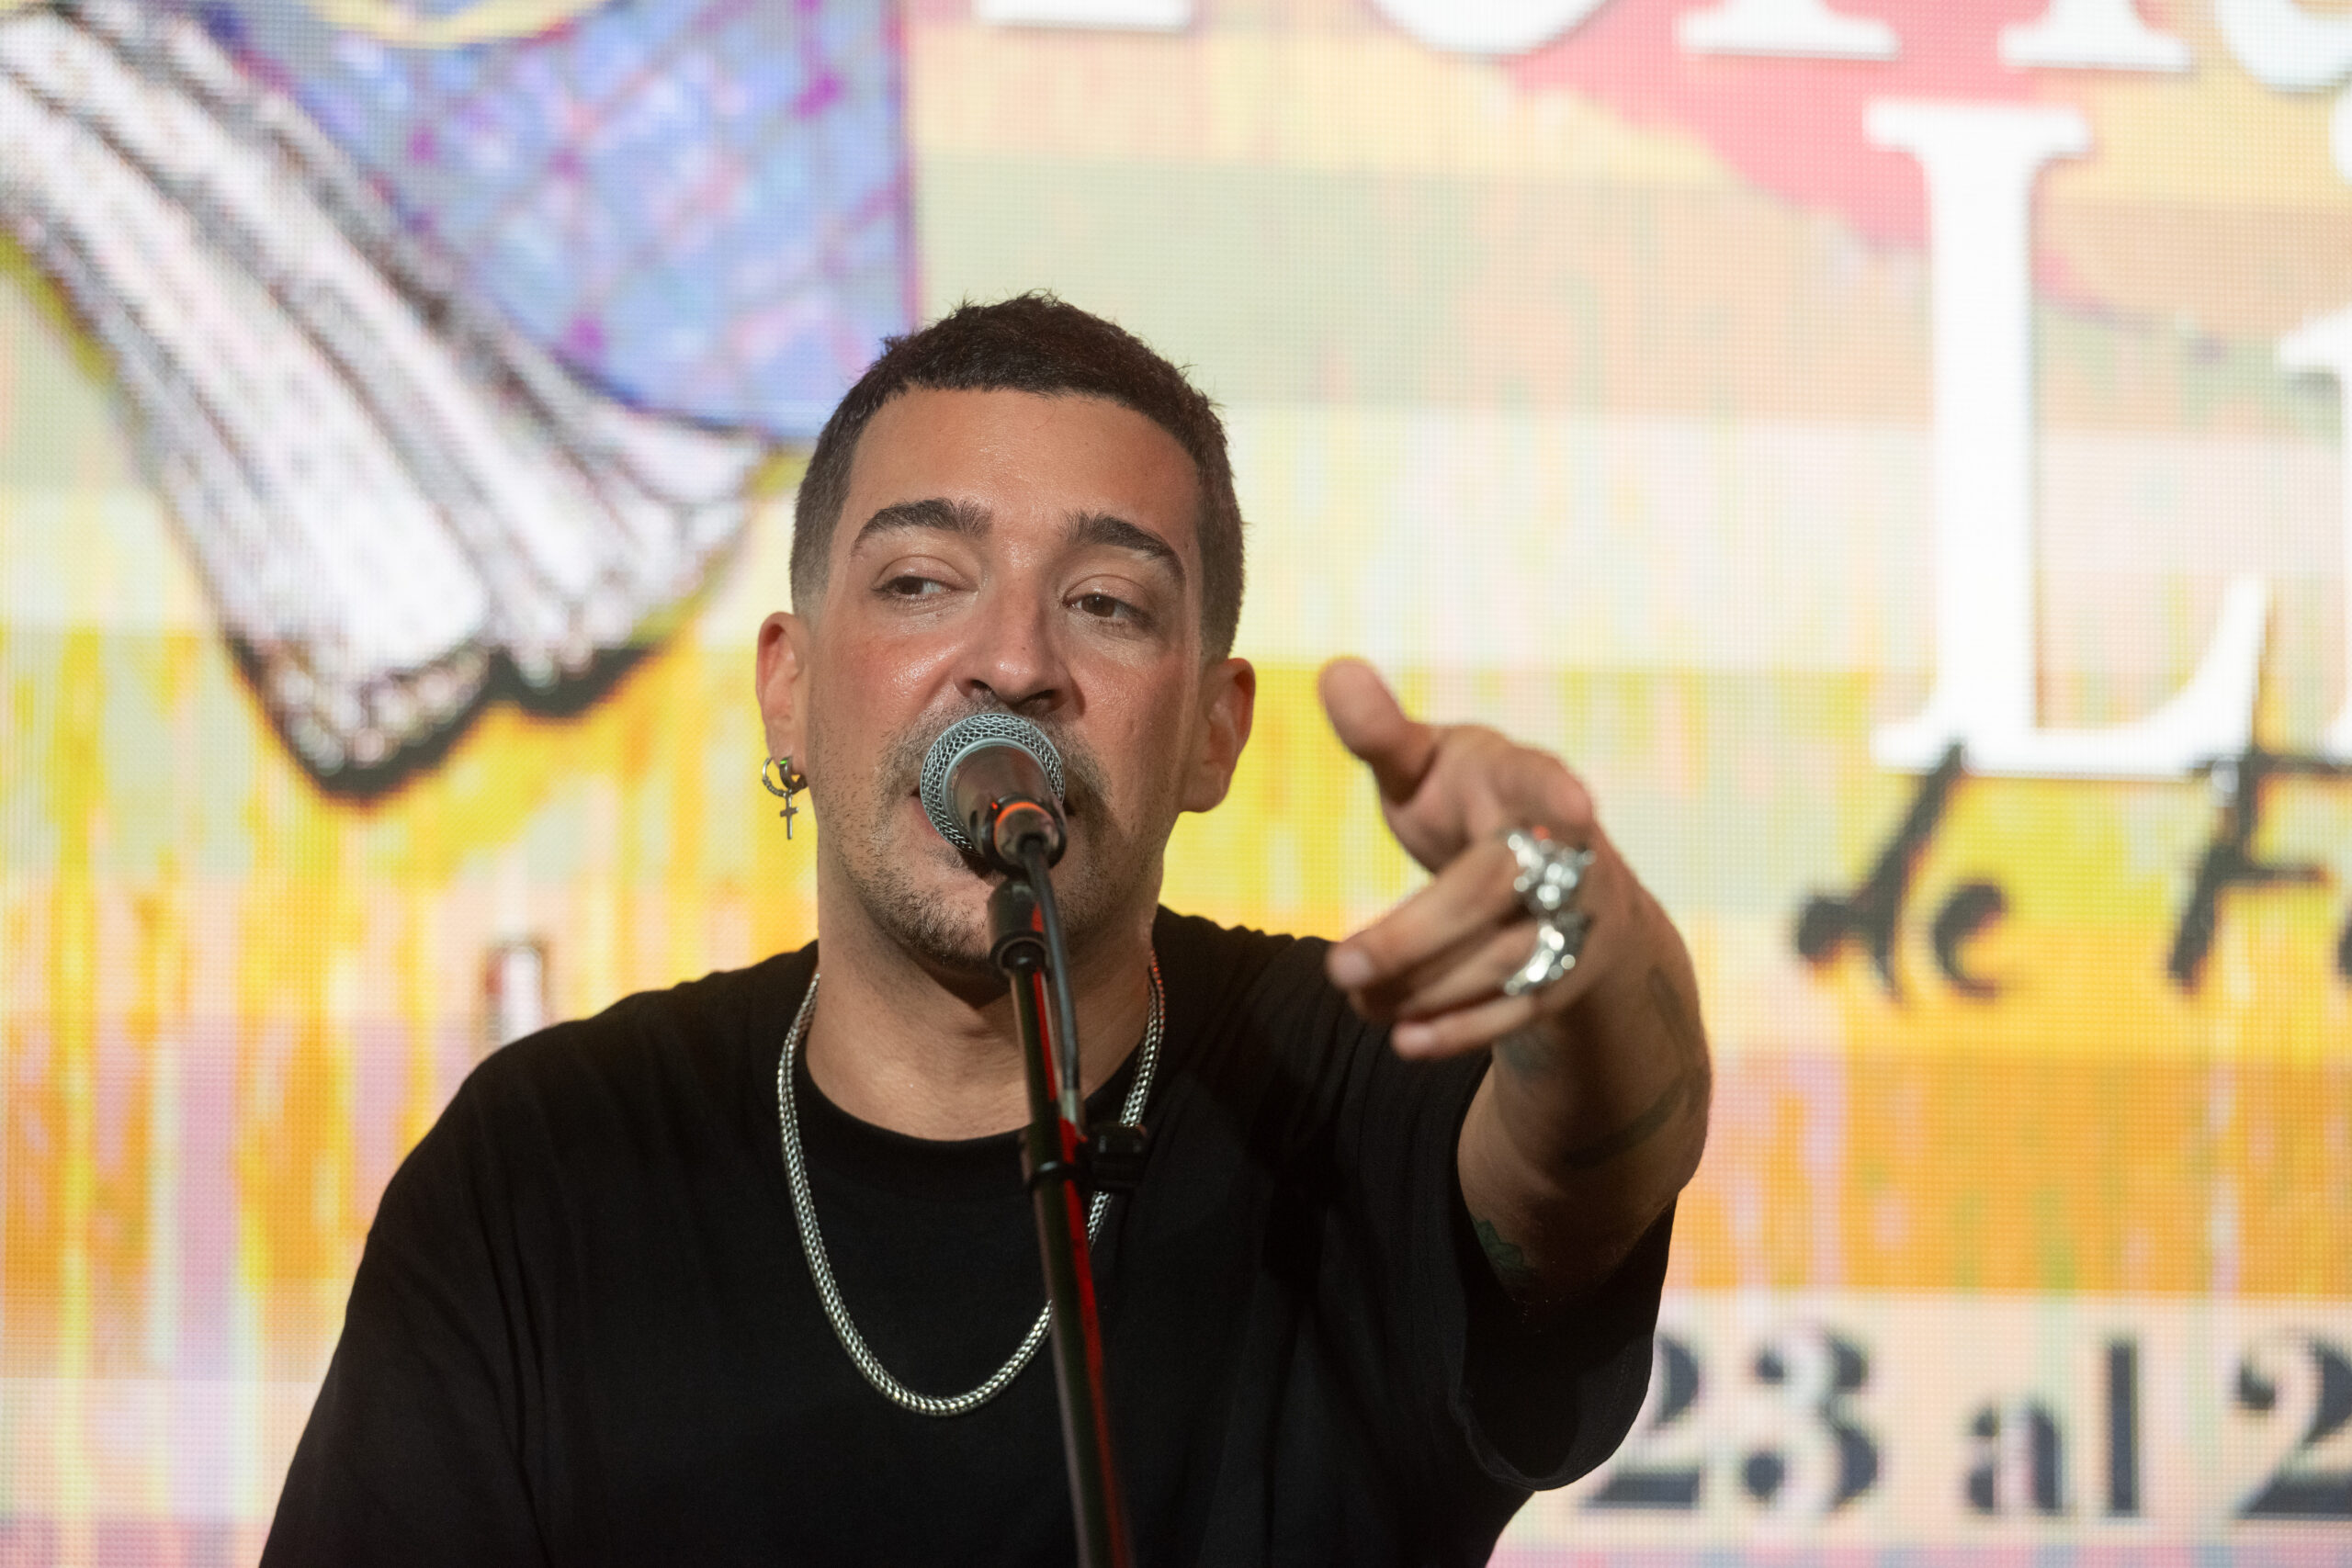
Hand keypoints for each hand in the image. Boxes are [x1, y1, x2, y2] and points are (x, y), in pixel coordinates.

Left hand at [1318, 658, 1636, 1058]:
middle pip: (1497, 890)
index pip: (1545, 782)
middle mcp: (1565, 850)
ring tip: (1355, 995)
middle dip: (1419, 934)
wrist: (1557, 877)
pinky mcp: (1570, 975)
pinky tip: (1404, 1038)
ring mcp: (1575, 916)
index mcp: (1526, 781)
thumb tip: (1336, 670)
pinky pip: (1524, 1009)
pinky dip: (1465, 1028)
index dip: (1559, 793)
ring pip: (1509, 959)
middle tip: (1339, 967)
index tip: (1577, 807)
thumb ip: (1384, 732)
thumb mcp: (1431, 764)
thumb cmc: (1471, 803)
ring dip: (1428, 987)